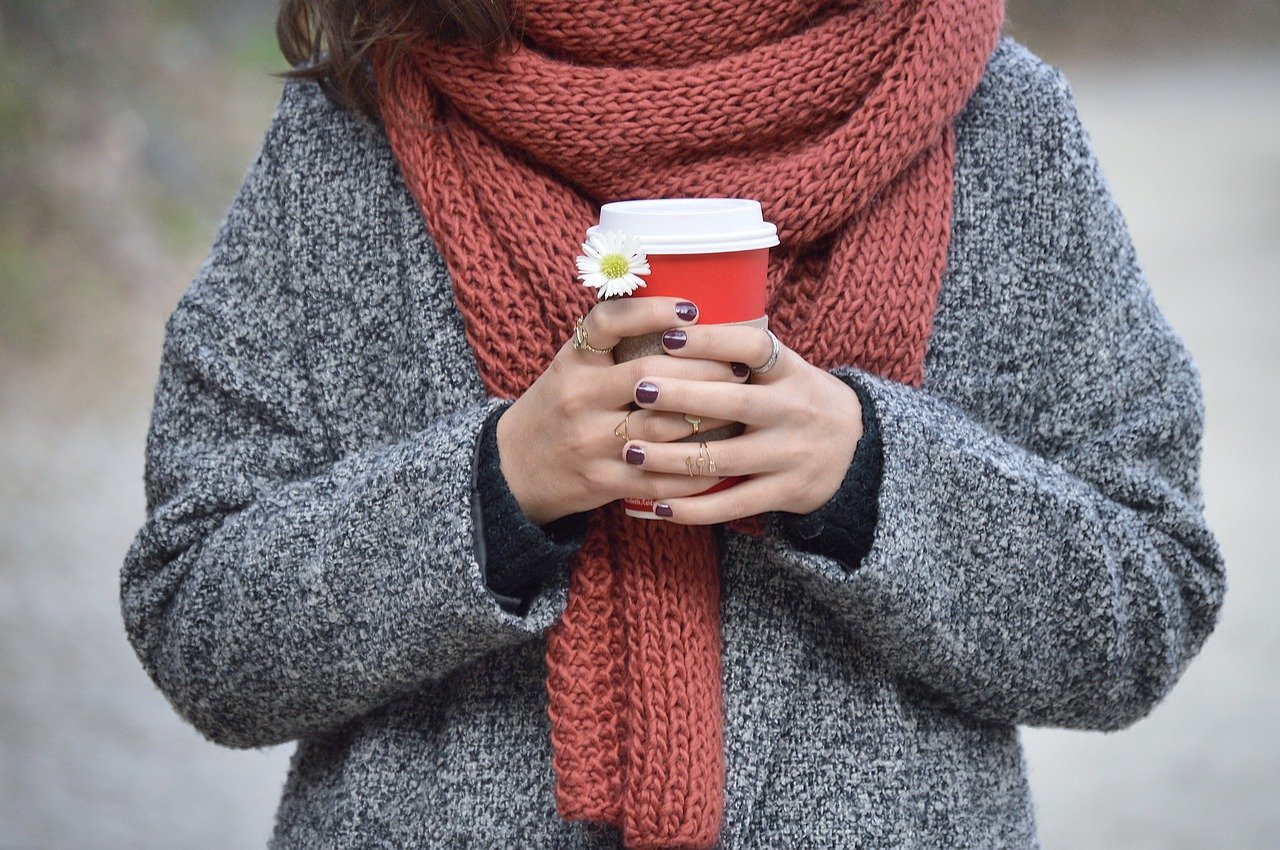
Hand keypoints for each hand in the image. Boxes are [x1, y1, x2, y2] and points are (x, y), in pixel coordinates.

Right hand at [496, 297, 748, 524]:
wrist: (512, 469)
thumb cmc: (557, 408)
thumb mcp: (570, 367)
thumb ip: (612, 344)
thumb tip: (683, 315)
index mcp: (572, 362)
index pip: (607, 323)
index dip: (651, 311)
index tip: (691, 308)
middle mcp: (578, 399)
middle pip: (649, 376)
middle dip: (703, 369)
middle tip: (739, 365)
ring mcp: (590, 443)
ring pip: (662, 427)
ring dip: (709, 417)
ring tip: (740, 405)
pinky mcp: (602, 482)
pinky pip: (660, 477)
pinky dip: (696, 469)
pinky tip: (722, 458)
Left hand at [622, 324, 863, 524]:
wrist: (856, 452)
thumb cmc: (798, 400)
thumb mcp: (786, 369)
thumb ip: (743, 355)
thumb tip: (670, 324)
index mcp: (791, 371)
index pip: (754, 347)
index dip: (712, 340)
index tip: (668, 335)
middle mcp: (794, 410)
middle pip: (734, 403)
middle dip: (681, 397)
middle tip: (637, 389)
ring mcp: (791, 455)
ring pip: (724, 458)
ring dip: (672, 457)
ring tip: (630, 451)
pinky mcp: (786, 493)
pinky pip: (733, 503)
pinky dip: (693, 508)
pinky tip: (658, 505)